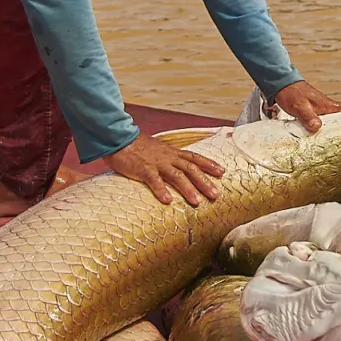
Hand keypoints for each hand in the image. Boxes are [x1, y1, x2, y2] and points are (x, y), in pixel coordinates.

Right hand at [106, 133, 224, 206]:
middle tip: (215, 195)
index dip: (209, 164)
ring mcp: (156, 163)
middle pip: (190, 169)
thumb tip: (177, 168)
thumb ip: (168, 158)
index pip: (194, 157)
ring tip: (197, 202)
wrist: (119, 138)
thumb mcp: (158, 150)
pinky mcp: (143, 169)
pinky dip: (161, 190)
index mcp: (172, 153)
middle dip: (204, 182)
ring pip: (176, 176)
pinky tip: (168, 201)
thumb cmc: (137, 147)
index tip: (222, 172)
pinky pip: (154, 180)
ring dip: (188, 189)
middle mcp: (168, 157)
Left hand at [274, 80, 340, 132]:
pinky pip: (329, 122)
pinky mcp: (316, 112)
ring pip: (338, 120)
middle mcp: (328, 107)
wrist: (281, 84)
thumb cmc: (291, 94)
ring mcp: (323, 110)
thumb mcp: (299, 106)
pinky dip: (333, 128)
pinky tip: (332, 136)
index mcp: (328, 106)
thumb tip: (318, 127)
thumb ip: (308, 116)